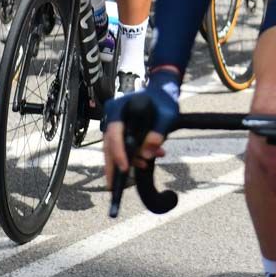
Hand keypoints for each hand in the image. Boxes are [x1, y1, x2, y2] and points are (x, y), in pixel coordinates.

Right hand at [102, 73, 179, 187]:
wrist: (163, 91)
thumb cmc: (164, 99)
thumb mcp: (166, 115)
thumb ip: (158, 132)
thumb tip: (149, 153)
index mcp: (119, 109)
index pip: (114, 134)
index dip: (118, 153)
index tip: (124, 167)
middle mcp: (113, 116)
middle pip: (109, 144)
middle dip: (114, 165)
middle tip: (114, 185)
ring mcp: (115, 124)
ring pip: (115, 148)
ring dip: (128, 159)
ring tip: (145, 164)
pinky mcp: (121, 130)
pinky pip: (122, 146)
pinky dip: (132, 155)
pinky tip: (145, 160)